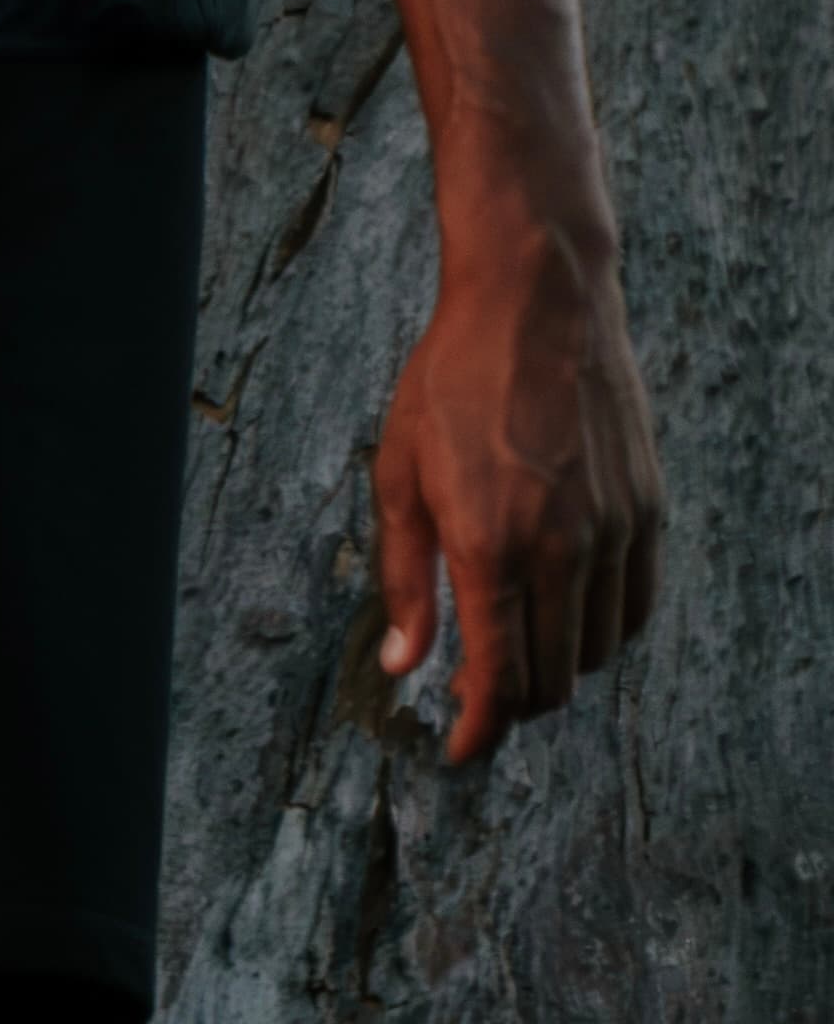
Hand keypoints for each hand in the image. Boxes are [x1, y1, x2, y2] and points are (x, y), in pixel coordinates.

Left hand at [352, 0, 661, 766]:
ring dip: (554, 670)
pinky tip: (566, 615)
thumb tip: (402, 664)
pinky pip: (632, 610)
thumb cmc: (450, 377)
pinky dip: (600, 632)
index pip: (496, 682)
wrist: (535, 297)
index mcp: (491, 545)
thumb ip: (403, 576)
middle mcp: (561, 550)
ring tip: (514, 650)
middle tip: (477, 696)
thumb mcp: (399, 469)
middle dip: (509, 705)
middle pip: (548, 681)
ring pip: (593, 653)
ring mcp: (613, 534)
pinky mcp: (647, 513)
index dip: (477, 732)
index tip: (456, 749)